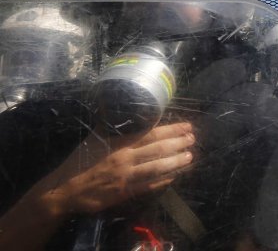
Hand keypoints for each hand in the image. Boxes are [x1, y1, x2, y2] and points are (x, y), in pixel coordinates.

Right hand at [47, 121, 195, 215]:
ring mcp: (127, 177)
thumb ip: (109, 123)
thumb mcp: (93, 137)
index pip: (151, 134)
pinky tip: (174, 176)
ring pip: (157, 168)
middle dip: (178, 143)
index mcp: (120, 143)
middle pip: (158, 150)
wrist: (64, 190)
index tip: (186, 126)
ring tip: (190, 157)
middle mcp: (126, 159)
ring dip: (176, 162)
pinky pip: (149, 186)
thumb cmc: (79, 161)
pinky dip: (163, 181)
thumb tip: (115, 103)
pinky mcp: (126, 193)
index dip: (171, 130)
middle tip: (193, 138)